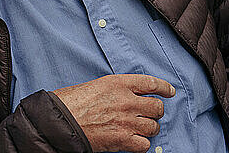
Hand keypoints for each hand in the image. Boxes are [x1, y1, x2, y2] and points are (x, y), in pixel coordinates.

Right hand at [53, 74, 175, 152]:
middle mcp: (126, 101)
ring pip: (153, 127)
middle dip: (155, 112)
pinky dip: (140, 144)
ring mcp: (126, 121)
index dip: (163, 87)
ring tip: (137, 129)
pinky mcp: (123, 139)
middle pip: (157, 107)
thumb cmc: (69, 102)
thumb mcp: (93, 86)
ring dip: (148, 129)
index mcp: (117, 83)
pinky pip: (145, 144)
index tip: (169, 91)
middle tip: (148, 114)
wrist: (59, 121)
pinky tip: (132, 141)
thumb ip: (114, 90)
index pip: (150, 83)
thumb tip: (126, 97)